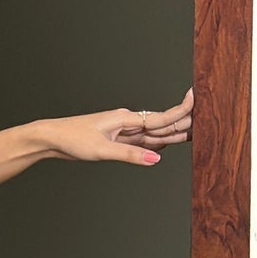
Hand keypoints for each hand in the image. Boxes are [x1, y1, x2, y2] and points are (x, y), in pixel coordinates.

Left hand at [38, 86, 193, 165]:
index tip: (196, 99)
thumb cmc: (72, 139)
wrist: (51, 138)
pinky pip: (140, 141)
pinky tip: (163, 146)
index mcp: (125, 118)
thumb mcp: (102, 150)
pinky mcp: (114, 140)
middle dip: (182, 125)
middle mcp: (126, 122)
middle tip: (205, 123)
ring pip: (152, 134)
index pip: (160, 117)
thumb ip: (130, 154)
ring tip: (192, 134)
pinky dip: (153, 144)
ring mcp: (121, 131)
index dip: (180, 110)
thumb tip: (155, 158)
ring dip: (170, 135)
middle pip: (160, 125)